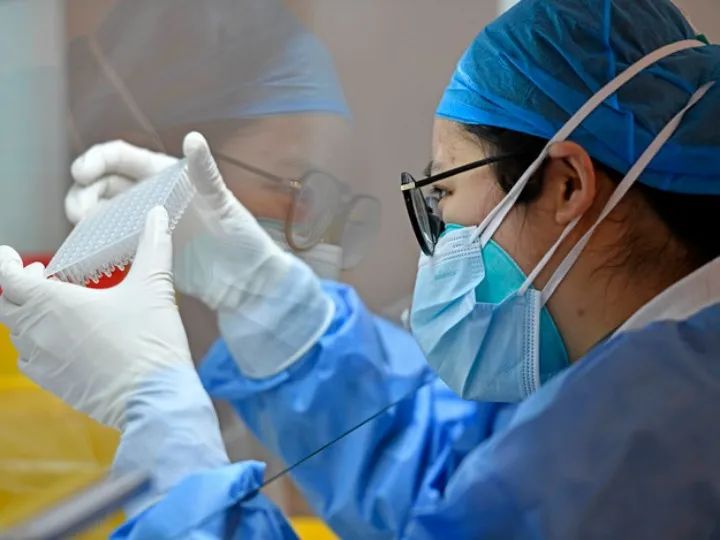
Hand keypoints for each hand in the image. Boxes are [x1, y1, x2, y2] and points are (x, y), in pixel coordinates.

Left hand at [0, 207, 195, 428]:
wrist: (154, 398)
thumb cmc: (150, 340)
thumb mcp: (154, 287)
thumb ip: (153, 245)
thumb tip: (157, 213)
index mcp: (53, 303)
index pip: (7, 278)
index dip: (5, 263)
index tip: (10, 255)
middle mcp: (38, 332)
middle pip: (6, 306)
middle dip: (16, 287)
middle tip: (37, 275)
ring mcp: (43, 362)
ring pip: (17, 334)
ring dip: (27, 316)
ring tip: (52, 307)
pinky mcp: (54, 384)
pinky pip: (30, 360)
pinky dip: (36, 345)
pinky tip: (59, 342)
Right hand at [67, 133, 292, 311]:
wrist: (245, 283)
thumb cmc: (242, 238)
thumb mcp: (223, 202)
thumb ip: (204, 172)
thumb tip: (194, 138)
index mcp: (168, 176)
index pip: (123, 158)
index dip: (98, 160)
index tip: (81, 172)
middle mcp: (153, 196)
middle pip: (104, 184)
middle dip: (84, 191)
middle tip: (79, 211)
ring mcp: (146, 223)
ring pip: (102, 212)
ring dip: (85, 215)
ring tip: (82, 227)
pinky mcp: (144, 250)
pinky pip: (111, 241)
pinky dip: (96, 241)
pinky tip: (91, 249)